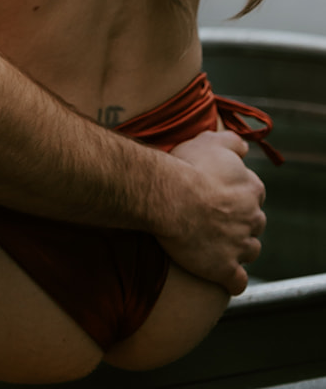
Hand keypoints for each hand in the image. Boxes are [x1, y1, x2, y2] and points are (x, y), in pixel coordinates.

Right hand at [159, 131, 265, 294]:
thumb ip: (232, 141)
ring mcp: (240, 245)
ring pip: (249, 251)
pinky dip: (232, 280)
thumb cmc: (187, 167)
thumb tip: (245, 147)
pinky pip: (237, 282)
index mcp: (251, 189)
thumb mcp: (210, 141)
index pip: (254, 194)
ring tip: (217, 245)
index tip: (221, 195)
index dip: (238, 194)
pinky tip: (222, 276)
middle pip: (254, 223)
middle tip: (215, 218)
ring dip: (238, 250)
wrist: (169, 196)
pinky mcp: (225, 268)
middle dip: (240, 222)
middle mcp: (252, 217)